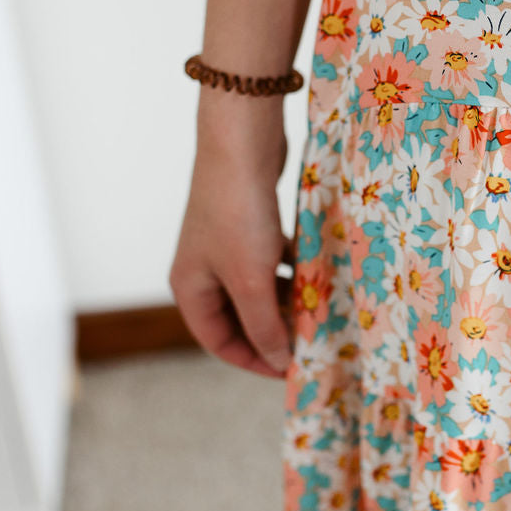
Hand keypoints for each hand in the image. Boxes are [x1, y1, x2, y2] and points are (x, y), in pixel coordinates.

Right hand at [169, 95, 294, 378]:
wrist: (241, 141)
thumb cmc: (238, 213)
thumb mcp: (251, 279)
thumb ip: (264, 324)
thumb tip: (279, 362)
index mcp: (190, 288)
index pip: (219, 340)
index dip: (253, 359)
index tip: (291, 370)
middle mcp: (203, 268)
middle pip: (241, 316)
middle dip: (275, 330)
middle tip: (312, 341)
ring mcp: (227, 245)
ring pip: (260, 288)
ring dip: (288, 300)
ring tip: (320, 310)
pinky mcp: (250, 223)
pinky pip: (273, 260)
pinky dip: (294, 270)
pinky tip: (319, 273)